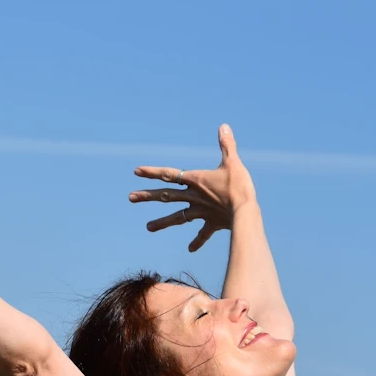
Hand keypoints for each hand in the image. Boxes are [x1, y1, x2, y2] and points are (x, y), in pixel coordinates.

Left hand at [129, 124, 256, 251]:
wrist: (245, 212)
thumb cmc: (238, 186)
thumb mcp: (232, 162)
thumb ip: (226, 145)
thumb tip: (223, 126)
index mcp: (195, 181)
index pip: (169, 174)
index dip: (152, 172)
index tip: (136, 171)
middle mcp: (194, 196)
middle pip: (166, 196)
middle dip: (147, 196)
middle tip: (130, 197)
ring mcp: (201, 211)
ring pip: (177, 217)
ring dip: (162, 222)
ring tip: (148, 227)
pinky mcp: (212, 223)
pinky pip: (203, 233)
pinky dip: (197, 240)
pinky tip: (190, 249)